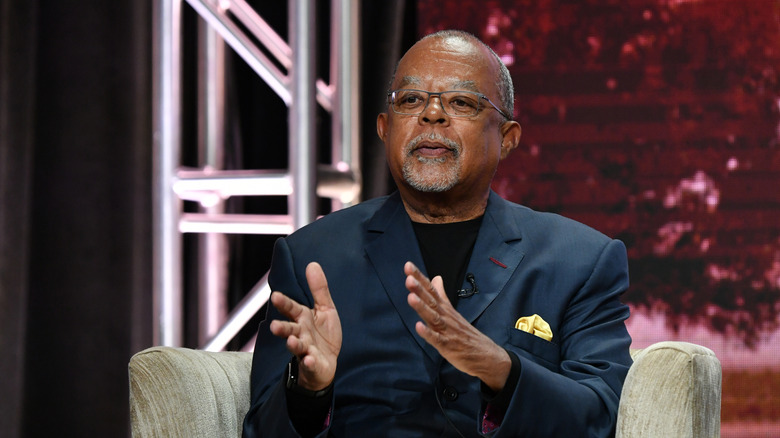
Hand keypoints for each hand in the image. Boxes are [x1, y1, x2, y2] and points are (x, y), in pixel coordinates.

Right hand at [269, 262, 341, 390]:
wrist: (326, 363)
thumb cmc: (322, 335)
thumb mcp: (325, 309)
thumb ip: (318, 289)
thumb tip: (312, 263)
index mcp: (302, 318)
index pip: (291, 308)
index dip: (284, 303)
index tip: (275, 296)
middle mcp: (300, 333)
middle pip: (289, 329)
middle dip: (281, 328)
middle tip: (274, 326)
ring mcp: (305, 350)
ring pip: (297, 347)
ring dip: (293, 345)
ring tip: (292, 342)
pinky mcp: (312, 365)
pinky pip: (310, 364)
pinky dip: (309, 362)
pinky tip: (310, 360)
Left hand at [404, 261, 510, 391]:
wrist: (485, 354)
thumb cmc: (465, 333)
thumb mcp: (451, 311)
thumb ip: (441, 294)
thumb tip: (436, 277)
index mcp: (444, 308)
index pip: (431, 289)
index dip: (419, 278)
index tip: (408, 265)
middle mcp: (445, 316)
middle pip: (431, 300)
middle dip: (419, 289)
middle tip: (409, 278)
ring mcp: (447, 330)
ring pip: (433, 317)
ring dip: (422, 307)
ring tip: (411, 297)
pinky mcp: (448, 346)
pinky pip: (436, 339)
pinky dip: (428, 333)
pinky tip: (418, 327)